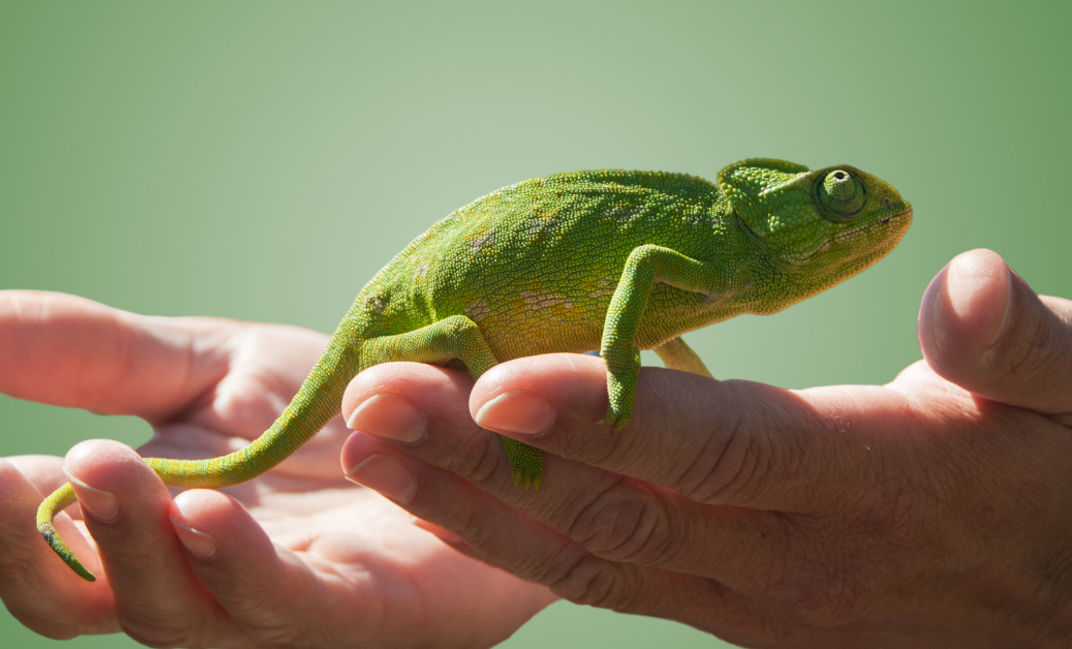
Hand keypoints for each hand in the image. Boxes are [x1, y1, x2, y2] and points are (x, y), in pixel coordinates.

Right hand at [0, 291, 551, 647]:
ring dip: (127, 547)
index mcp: (146, 517)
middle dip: (18, 546)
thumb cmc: (340, 412)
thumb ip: (102, 360)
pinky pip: (292, 606)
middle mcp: (195, 577)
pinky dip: (241, 567)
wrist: (471, 419)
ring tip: (96, 471)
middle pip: (79, 598)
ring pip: (173, 613)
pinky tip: (208, 513)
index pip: (34, 528)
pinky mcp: (364, 613)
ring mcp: (275, 607)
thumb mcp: (211, 370)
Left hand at [340, 249, 1071, 647]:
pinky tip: (440, 496)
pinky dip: (514, 540)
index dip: (605, 414)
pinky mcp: (728, 612)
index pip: (717, 448)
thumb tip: (970, 286)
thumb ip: (1030, 354)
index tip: (497, 379)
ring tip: (369, 443)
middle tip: (374, 397)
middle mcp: (786, 558)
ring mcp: (746, 600)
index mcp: (869, 483)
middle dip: (483, 456)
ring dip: (470, 503)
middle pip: (613, 506)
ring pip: (586, 558)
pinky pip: (605, 578)